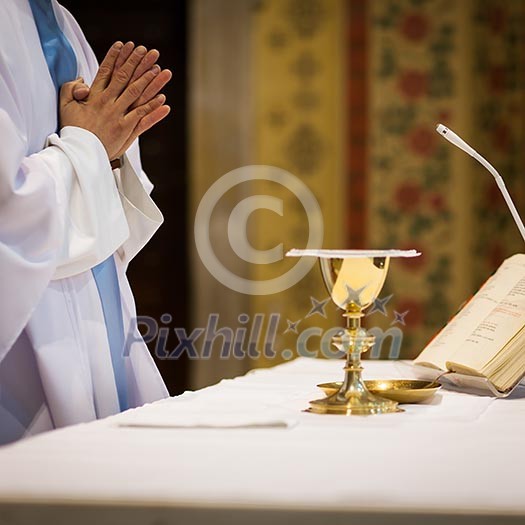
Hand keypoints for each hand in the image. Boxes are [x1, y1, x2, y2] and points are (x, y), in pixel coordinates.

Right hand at [60, 42, 170, 159]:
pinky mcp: (126, 130)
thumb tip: (83, 80)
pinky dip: (153, 108)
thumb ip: (71, 89)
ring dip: (150, 81)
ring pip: (137, 94)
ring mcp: (118, 116)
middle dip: (138, 62)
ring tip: (161, 69)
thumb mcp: (65, 106)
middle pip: (125, 78)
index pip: (107, 71)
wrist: (79, 154)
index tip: (125, 45)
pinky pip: (142, 117)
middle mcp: (108, 103)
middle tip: (149, 51)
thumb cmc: (73, 130)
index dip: (117, 57)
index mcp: (94, 96)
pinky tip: (163, 99)